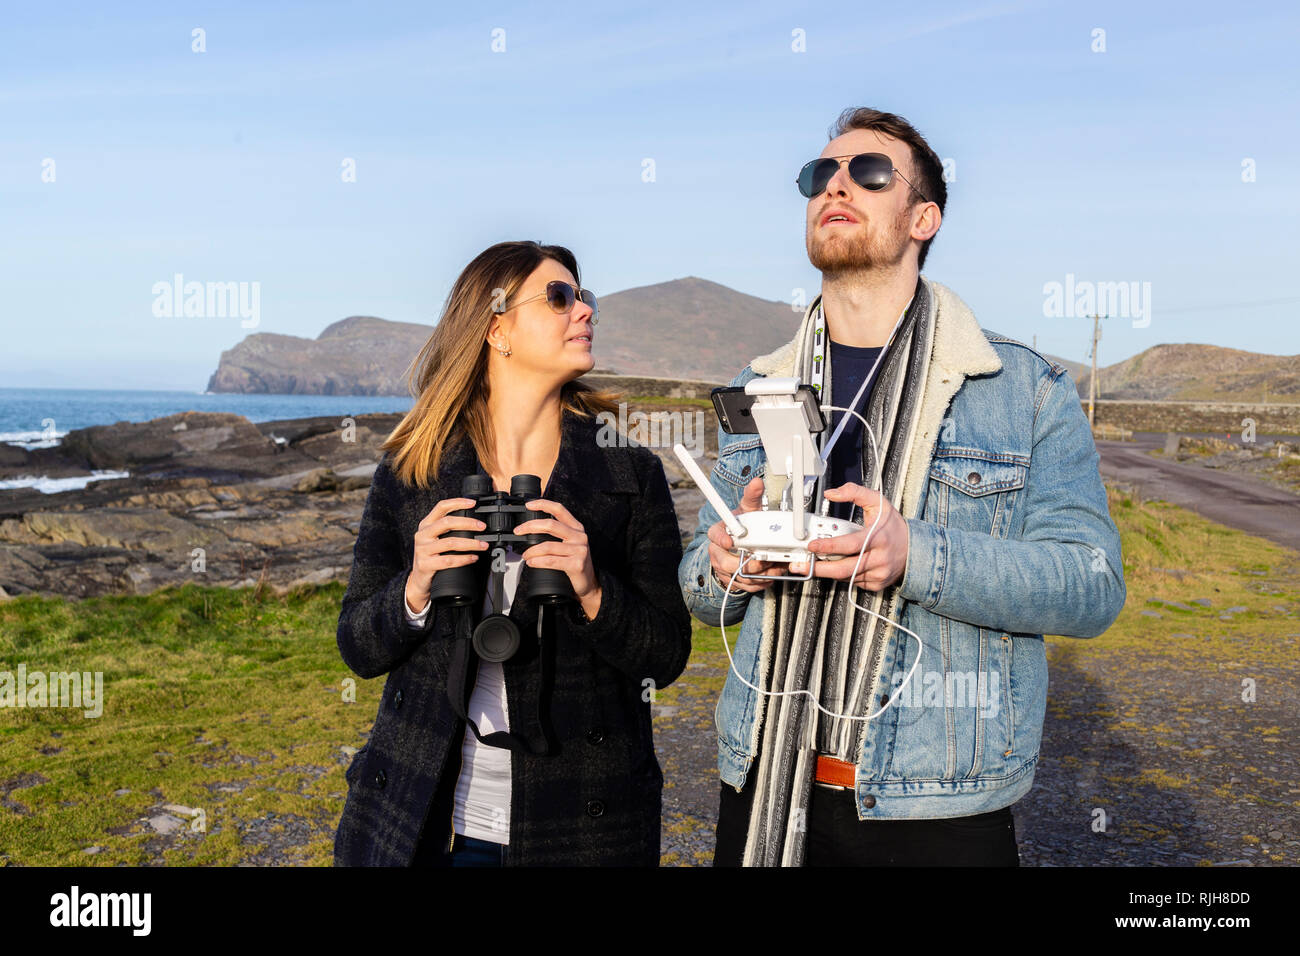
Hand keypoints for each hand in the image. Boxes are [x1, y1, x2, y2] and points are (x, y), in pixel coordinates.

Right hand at [406, 497, 489, 611]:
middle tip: (482, 527)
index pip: (441, 507)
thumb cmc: (431, 556)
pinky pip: (448, 560)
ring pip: (450, 542)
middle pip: (447, 522)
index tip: (473, 504)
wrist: (419, 579)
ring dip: (470, 543)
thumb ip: (448, 530)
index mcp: (426, 525)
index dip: (457, 502)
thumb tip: (474, 522)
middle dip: (468, 523)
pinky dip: (464, 559)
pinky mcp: (425, 564)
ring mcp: (422, 550)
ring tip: (483, 545)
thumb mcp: (435, 539)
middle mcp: (422, 534)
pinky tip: (473, 558)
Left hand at [516, 499, 602, 620]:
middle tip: (518, 531)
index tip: (528, 505)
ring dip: (531, 550)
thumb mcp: (570, 544)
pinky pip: (551, 561)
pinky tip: (531, 563)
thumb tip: (531, 528)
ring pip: (548, 546)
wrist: (588, 584)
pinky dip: (537, 562)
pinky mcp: (576, 564)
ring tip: (525, 555)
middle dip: (530, 526)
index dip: (543, 504)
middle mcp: (580, 536)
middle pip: (551, 525)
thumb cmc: (575, 562)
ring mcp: (579, 550)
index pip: (559, 509)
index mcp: (577, 528)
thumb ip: (557, 534)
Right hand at [707, 476, 787, 593]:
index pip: (715, 535)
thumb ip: (752, 497)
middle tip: (768, 558)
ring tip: (777, 566)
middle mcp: (717, 552)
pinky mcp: (733, 581)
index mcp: (719, 533)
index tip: (729, 541)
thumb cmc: (743, 526)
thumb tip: (757, 482)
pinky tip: (773, 573)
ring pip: (741, 577)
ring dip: (762, 574)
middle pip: (729, 563)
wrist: (737, 546)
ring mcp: (723, 569)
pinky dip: (762, 582)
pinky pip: (747, 586)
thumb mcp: (747, 510)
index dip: (721, 539)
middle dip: (752, 563)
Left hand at [790, 482, 909, 590]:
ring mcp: (879, 574)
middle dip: (820, 568)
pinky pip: (852, 582)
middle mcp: (879, 558)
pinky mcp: (877, 584)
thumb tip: (832, 494)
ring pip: (845, 576)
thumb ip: (854, 493)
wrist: (914, 549)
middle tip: (802, 565)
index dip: (828, 546)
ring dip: (828, 571)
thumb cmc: (892, 526)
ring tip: (814, 564)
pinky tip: (838, 565)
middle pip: (844, 568)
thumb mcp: (877, 502)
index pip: (850, 544)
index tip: (812, 545)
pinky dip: (842, 575)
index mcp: (878, 538)